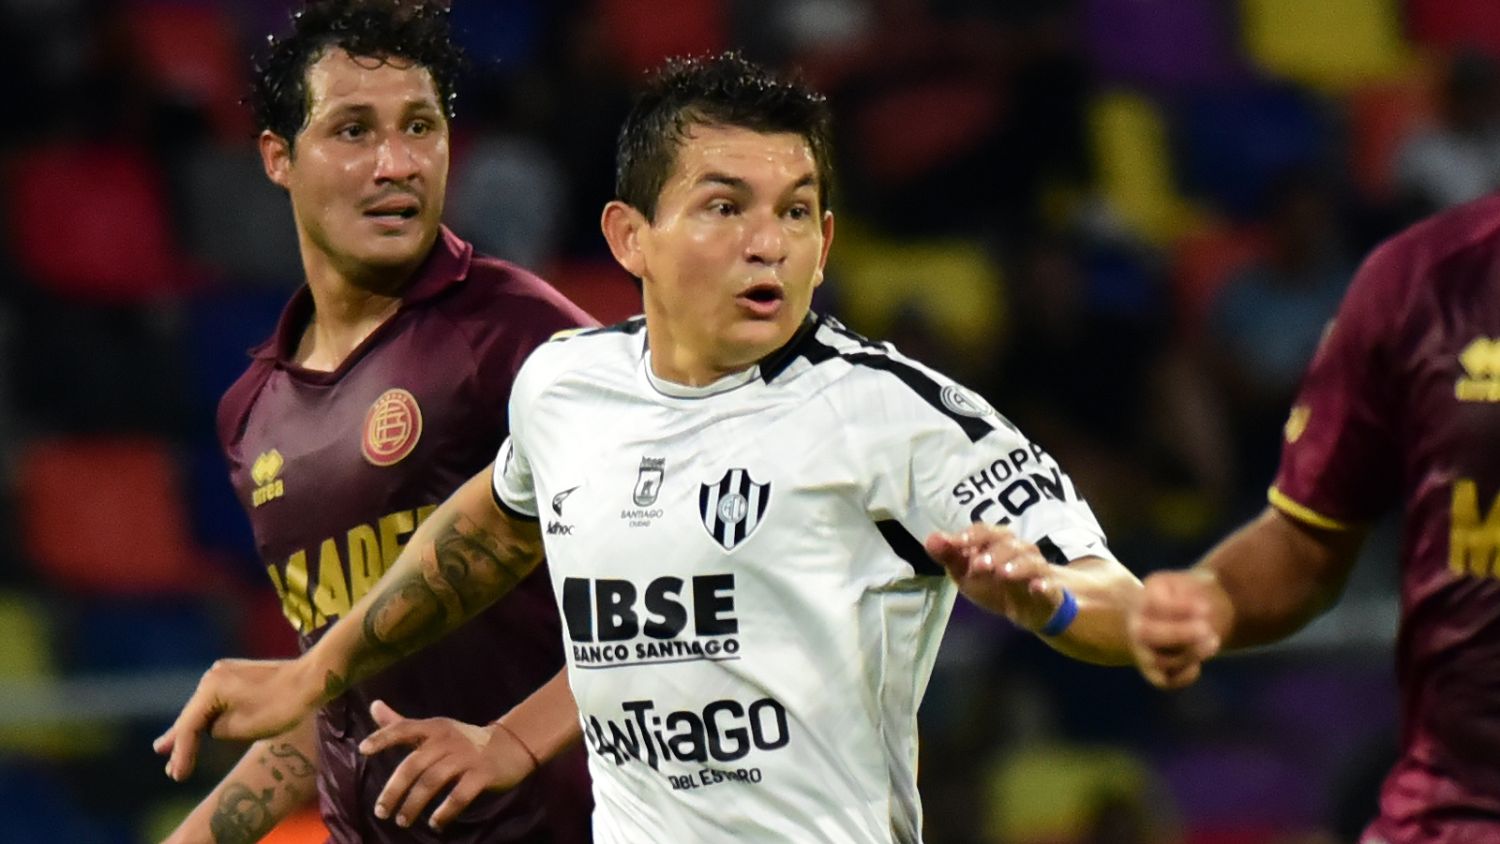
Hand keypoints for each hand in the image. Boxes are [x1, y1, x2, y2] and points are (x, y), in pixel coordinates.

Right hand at [153, 658, 316, 781]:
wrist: (312, 679)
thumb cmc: (280, 706)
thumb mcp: (241, 728)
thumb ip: (215, 730)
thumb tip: (209, 727)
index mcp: (210, 686)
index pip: (189, 727)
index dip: (182, 754)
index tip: (178, 776)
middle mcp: (213, 674)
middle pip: (193, 715)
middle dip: (180, 741)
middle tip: (166, 764)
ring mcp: (225, 672)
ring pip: (204, 707)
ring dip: (192, 728)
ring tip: (167, 749)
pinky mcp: (237, 674)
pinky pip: (216, 700)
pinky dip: (209, 716)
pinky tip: (197, 728)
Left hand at [361, 700, 536, 831]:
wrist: (510, 746)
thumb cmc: (463, 741)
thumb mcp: (434, 729)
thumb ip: (402, 723)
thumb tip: (373, 705)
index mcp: (434, 728)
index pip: (404, 728)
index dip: (383, 737)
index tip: (363, 750)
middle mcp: (448, 740)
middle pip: (414, 765)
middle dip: (394, 791)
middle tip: (382, 812)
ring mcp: (466, 757)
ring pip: (433, 782)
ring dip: (414, 805)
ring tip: (402, 821)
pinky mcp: (482, 774)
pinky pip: (459, 795)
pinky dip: (445, 812)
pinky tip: (435, 823)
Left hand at [925, 524, 1063, 631]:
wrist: (1030, 607)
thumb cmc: (994, 584)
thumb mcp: (966, 573)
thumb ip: (949, 556)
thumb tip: (930, 539)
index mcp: (996, 542)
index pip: (984, 531)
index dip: (970, 536)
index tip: (955, 544)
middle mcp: (1019, 550)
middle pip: (1008, 542)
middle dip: (993, 552)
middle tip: (978, 566)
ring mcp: (1036, 569)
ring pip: (1030, 562)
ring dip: (1016, 566)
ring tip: (1002, 574)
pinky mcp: (1049, 590)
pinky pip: (1049, 586)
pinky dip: (1044, 586)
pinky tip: (1036, 588)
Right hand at [1127, 570, 1223, 688]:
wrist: (1181, 615)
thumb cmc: (1185, 596)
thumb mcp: (1187, 583)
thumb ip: (1190, 591)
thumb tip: (1202, 612)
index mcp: (1143, 600)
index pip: (1152, 604)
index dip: (1179, 608)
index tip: (1205, 607)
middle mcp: (1137, 627)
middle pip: (1146, 634)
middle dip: (1179, 634)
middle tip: (1206, 628)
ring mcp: (1143, 651)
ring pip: (1160, 660)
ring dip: (1191, 654)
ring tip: (1213, 641)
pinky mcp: (1154, 672)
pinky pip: (1165, 682)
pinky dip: (1183, 676)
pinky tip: (1196, 665)